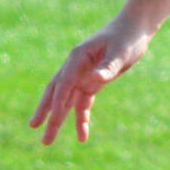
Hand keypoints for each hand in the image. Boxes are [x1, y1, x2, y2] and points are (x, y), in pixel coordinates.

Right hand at [31, 16, 156, 145]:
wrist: (135, 28)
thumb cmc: (127, 37)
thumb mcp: (120, 52)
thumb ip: (108, 67)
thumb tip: (95, 80)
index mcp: (78, 57)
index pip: (64, 82)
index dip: (57, 101)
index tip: (52, 118)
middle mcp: (76, 67)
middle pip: (57, 92)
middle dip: (46, 111)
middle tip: (34, 128)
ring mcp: (83, 75)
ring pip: (66, 101)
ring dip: (58, 120)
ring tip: (47, 141)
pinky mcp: (92, 81)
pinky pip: (83, 103)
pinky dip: (81, 118)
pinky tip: (82, 136)